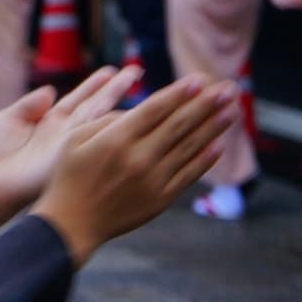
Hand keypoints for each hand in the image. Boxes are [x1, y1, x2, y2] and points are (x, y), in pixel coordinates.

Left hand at [0, 66, 144, 249]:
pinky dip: (108, 124)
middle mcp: (63, 133)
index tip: (112, 70)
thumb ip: (30, 105)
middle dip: (115, 89)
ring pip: (98, 118)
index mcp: (47, 122)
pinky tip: (126, 110)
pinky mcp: (68, 157)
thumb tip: (51, 90)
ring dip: (117, 100)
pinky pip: (92, 136)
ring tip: (135, 82)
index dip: (94, 85)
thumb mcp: (7, 120)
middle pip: (94, 106)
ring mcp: (68, 145)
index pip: (77, 99)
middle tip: (136, 70)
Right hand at [32, 77, 238, 266]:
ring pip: (189, 148)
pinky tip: (219, 144)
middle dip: (206, 104)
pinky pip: (188, 175)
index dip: (179, 93)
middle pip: (179, 125)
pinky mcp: (160, 199)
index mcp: (116, 139)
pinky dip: (205, 160)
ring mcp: (153, 180)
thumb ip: (108, 121)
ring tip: (232, 110)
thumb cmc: (69, 175)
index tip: (199, 79)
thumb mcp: (75, 138)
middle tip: (229, 88)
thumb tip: (140, 112)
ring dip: (213, 127)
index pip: (155, 109)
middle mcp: (139, 157)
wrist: (72, 222)